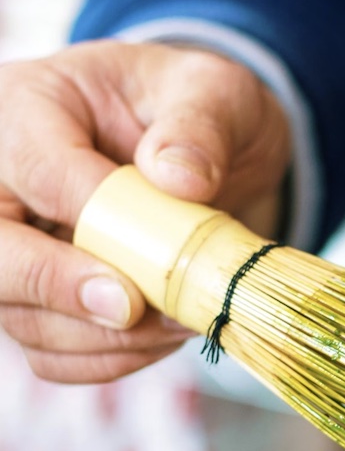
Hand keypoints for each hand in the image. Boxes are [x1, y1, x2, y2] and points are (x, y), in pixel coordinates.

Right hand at [0, 39, 290, 382]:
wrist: (217, 157)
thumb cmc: (204, 113)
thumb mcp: (217, 93)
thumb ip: (201, 126)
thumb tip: (179, 177)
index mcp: (29, 107)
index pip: (34, 166)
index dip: (85, 214)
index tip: (141, 254)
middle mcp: (1, 183)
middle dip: (59, 288)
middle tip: (131, 308)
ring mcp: (16, 249)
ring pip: (23, 317)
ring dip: (106, 336)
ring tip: (182, 318)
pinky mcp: (42, 303)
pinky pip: (54, 353)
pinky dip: (113, 357)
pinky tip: (166, 336)